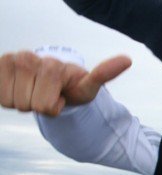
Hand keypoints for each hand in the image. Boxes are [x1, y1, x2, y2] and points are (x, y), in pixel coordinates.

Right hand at [0, 50, 130, 116]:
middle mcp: (29, 58)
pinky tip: (18, 89)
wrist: (52, 80)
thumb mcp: (89, 85)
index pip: (46, 108)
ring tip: (35, 91)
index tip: (61, 96)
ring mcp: (11, 60)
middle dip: (38, 105)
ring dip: (23, 102)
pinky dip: (7, 97)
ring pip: (12, 103)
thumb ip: (104, 74)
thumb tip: (128, 60)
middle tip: (46, 94)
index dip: (55, 108)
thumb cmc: (71, 86)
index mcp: (52, 66)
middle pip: (29, 105)